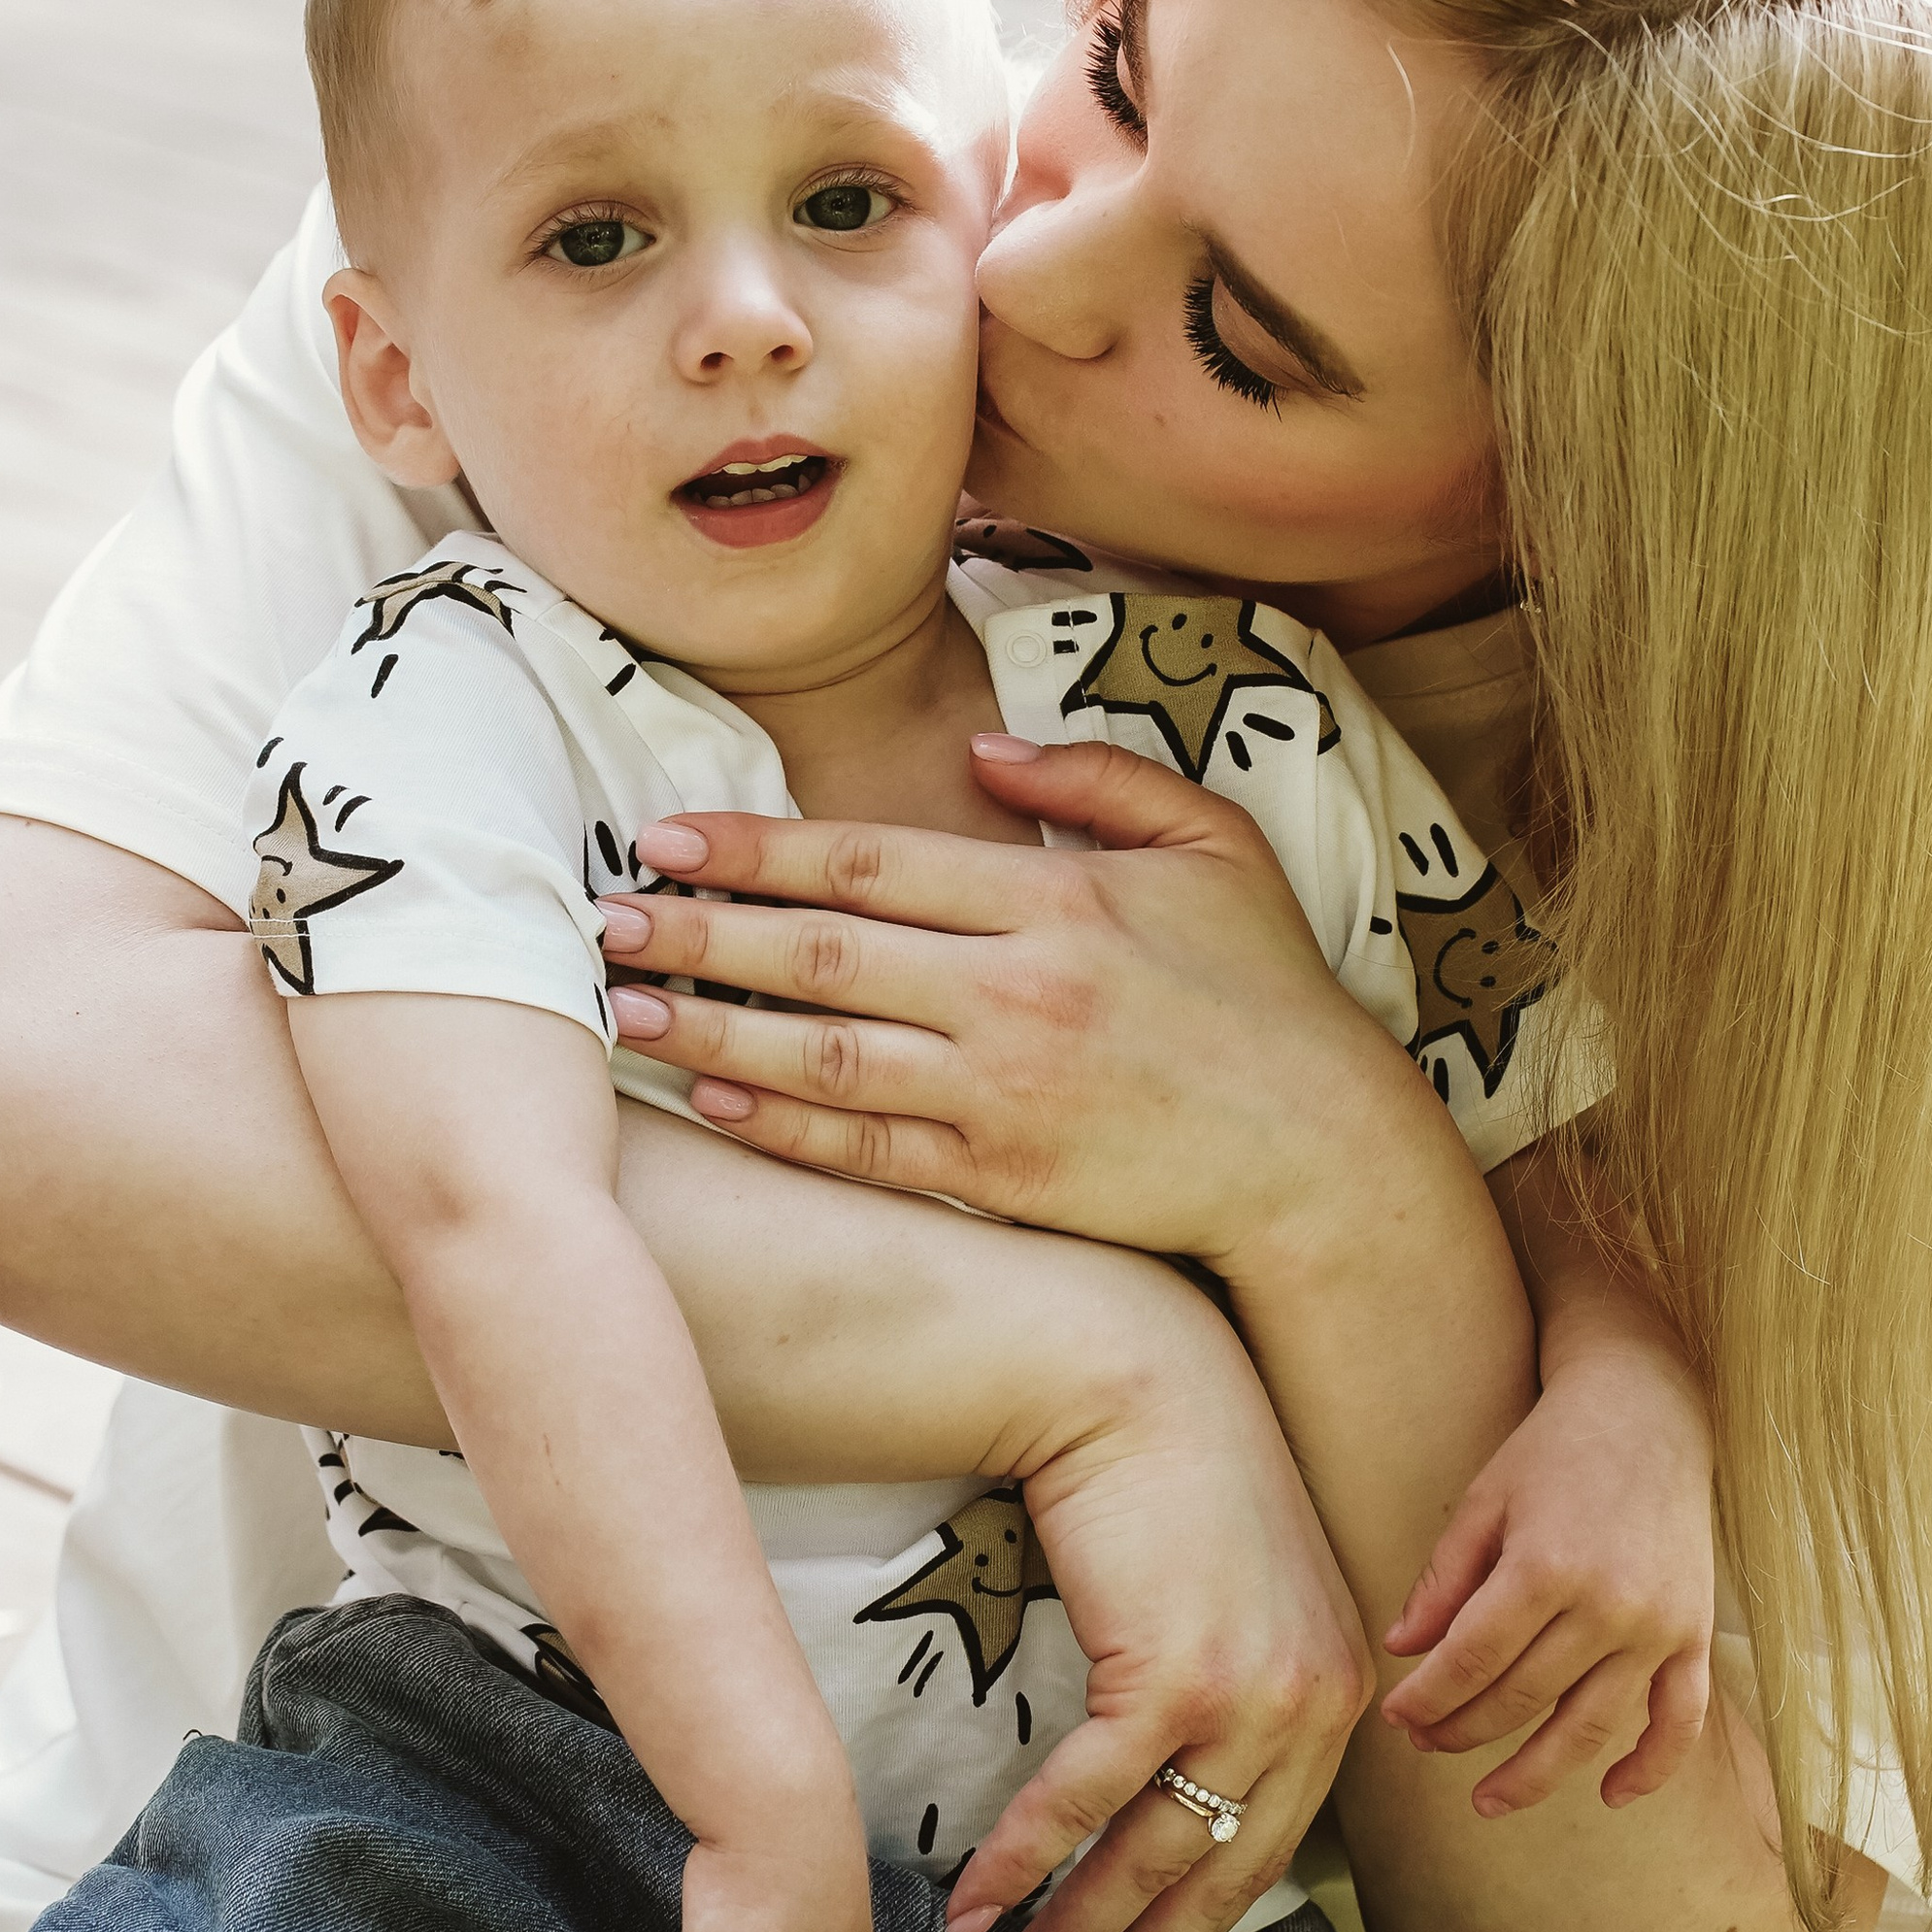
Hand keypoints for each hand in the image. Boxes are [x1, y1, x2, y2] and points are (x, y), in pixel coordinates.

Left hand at [602, 738, 1420, 1283]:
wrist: (1325, 1161)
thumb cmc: (1270, 995)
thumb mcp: (1214, 847)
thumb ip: (1097, 780)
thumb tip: (982, 750)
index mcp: (1057, 899)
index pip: (871, 858)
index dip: (757, 846)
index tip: (669, 833)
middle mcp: (1017, 993)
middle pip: (822, 952)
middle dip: (702, 930)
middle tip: (605, 915)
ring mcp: (1005, 1095)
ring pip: (824, 1056)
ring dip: (712, 1029)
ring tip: (623, 1009)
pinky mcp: (1003, 1181)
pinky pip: (866, 1150)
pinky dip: (782, 1125)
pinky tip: (714, 1098)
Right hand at [945, 1289, 1371, 1931]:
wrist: (1131, 1376)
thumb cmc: (1169, 1483)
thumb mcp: (1239, 1596)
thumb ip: (1239, 1697)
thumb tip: (1192, 1797)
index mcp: (1333, 1699)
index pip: (1263, 1856)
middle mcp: (1312, 1708)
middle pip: (1216, 1880)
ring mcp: (1248, 1695)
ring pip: (1152, 1854)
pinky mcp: (1173, 1671)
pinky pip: (1089, 1797)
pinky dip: (1027, 1859)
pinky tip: (980, 1904)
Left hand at [1377, 1340, 1713, 1815]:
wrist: (1648, 1411)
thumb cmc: (1552, 1451)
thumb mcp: (1485, 1502)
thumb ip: (1444, 1580)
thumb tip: (1403, 1649)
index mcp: (1545, 1568)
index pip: (1473, 1659)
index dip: (1429, 1697)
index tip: (1397, 1719)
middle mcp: (1608, 1606)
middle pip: (1523, 1697)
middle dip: (1464, 1730)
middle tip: (1425, 1744)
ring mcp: (1658, 1627)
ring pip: (1591, 1726)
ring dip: (1537, 1772)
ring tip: (1489, 1799)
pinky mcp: (1695, 1633)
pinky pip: (1681, 1720)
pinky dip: (1651, 1766)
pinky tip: (1610, 1795)